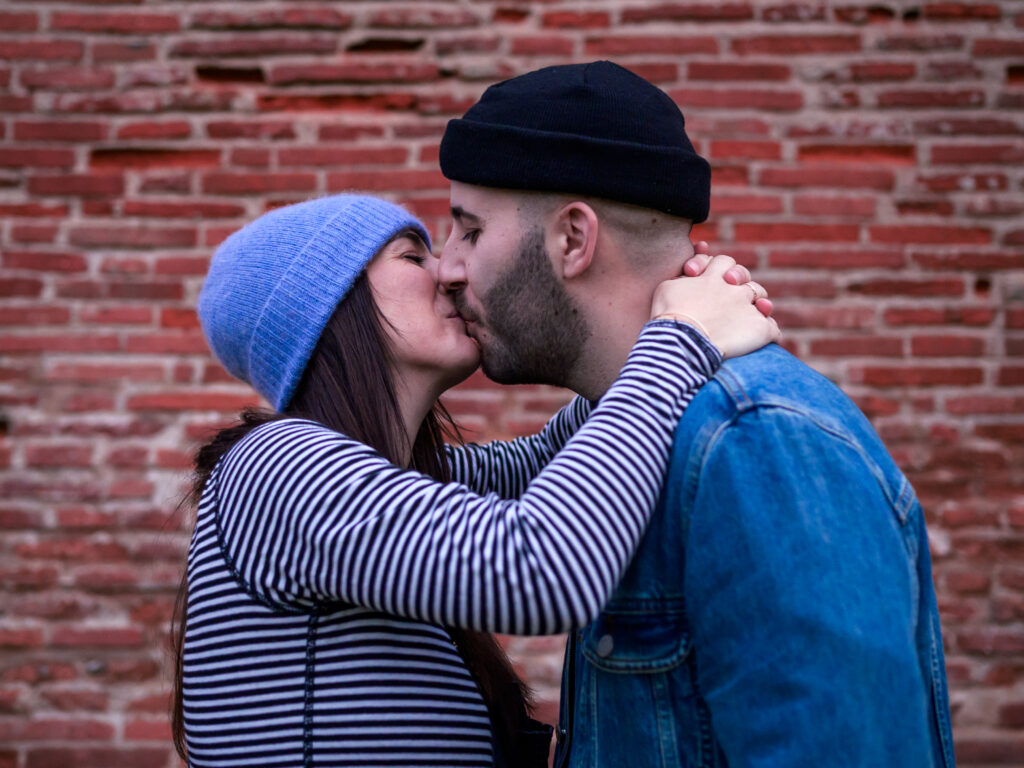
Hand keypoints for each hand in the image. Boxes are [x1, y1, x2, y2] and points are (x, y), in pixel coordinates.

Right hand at [652, 254, 780, 358]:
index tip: (705, 277)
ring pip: (762, 299)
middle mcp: (735, 289)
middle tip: (731, 293)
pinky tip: (763, 339)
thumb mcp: (666, 288)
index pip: (722, 261)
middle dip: (740, 282)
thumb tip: (687, 277)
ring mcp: (749, 308)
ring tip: (753, 314)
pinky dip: (768, 333)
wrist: (683, 341)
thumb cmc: (669, 315)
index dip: (717, 266)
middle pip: (745, 277)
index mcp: (713, 277)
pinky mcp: (760, 330)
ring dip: (758, 304)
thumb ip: (681, 279)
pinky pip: (772, 328)